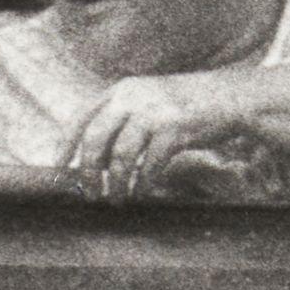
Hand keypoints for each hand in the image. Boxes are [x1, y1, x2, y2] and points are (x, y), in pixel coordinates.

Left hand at [61, 70, 253, 203]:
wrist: (229, 96)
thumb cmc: (185, 107)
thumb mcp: (147, 104)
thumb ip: (121, 125)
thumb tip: (94, 163)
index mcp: (120, 90)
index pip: (81, 119)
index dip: (65, 148)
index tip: (59, 173)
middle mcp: (132, 96)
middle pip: (95, 140)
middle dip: (89, 173)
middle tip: (91, 194)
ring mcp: (153, 110)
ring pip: (120, 156)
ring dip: (116, 184)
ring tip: (117, 199)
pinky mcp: (174, 127)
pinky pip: (149, 164)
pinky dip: (142, 183)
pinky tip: (142, 192)